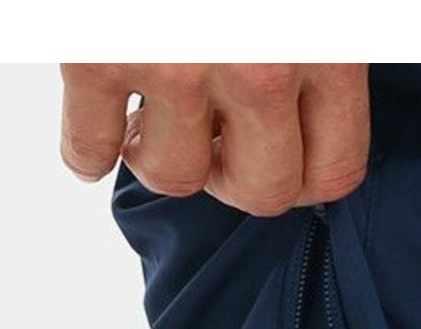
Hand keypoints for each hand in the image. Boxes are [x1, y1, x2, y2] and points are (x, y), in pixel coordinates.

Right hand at [59, 64, 369, 214]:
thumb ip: (314, 45)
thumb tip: (309, 113)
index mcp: (326, 44)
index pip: (335, 169)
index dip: (304, 177)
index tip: (280, 159)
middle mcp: (260, 63)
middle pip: (261, 192)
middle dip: (235, 176)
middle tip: (214, 140)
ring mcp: (176, 61)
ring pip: (177, 175)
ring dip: (162, 159)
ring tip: (153, 124)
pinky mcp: (98, 50)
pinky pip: (90, 142)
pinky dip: (86, 150)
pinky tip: (95, 141)